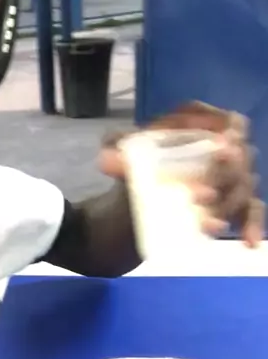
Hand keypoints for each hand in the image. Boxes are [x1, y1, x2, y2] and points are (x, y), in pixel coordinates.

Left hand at [98, 101, 263, 246]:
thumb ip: (115, 147)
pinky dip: (251, 224)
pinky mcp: (231, 205)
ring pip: (243, 185)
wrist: (130, 209)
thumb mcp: (119, 154)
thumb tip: (107, 160)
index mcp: (195, 125)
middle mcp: (219, 147)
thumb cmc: (133, 170)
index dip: (220, 126)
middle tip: (201, 191)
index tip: (216, 142)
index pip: (219, 118)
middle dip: (223, 171)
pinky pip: (250, 211)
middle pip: (237, 154)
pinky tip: (249, 240)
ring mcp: (228, 177)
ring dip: (228, 203)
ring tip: (207, 221)